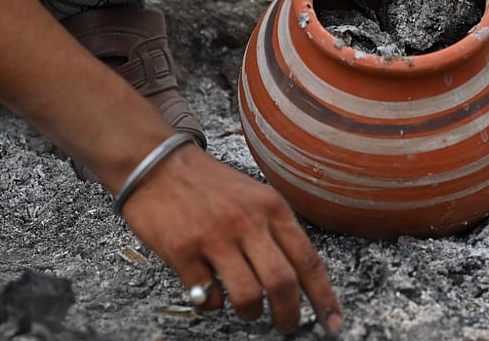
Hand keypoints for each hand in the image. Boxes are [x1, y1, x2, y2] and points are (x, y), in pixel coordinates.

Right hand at [120, 144, 343, 334]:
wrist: (156, 164)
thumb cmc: (207, 185)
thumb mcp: (253, 195)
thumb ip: (275, 230)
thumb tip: (299, 278)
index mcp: (271, 207)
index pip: (308, 259)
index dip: (324, 297)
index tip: (332, 322)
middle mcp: (247, 221)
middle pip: (282, 283)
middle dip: (289, 315)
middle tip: (286, 325)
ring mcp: (214, 237)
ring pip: (248, 297)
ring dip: (250, 313)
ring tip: (246, 309)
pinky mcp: (183, 251)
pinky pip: (209, 297)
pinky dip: (213, 303)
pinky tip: (209, 289)